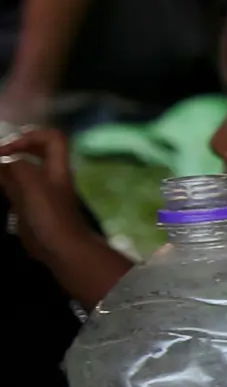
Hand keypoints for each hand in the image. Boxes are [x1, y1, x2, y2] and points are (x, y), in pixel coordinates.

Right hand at [0, 126, 125, 305]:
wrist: (60, 250)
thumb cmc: (50, 215)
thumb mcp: (32, 183)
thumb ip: (13, 167)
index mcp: (56, 167)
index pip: (51, 138)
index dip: (29, 136)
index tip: (7, 150)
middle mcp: (49, 177)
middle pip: (32, 152)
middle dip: (10, 150)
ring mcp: (38, 193)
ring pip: (18, 171)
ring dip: (2, 170)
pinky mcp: (27, 209)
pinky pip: (11, 190)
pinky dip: (0, 186)